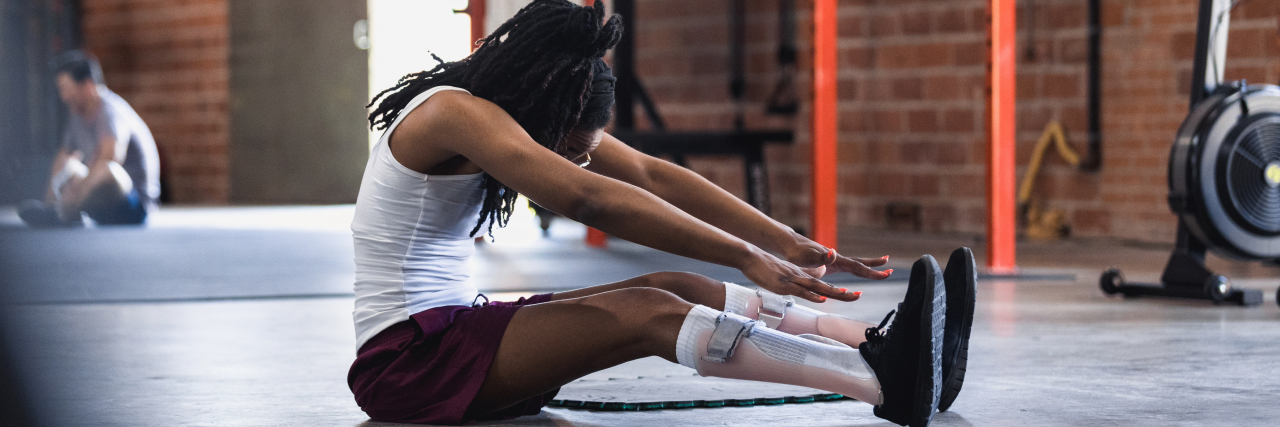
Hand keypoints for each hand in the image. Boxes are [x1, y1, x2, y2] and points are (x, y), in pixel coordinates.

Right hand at [739, 248, 859, 302]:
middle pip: (825, 287)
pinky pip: (800, 289)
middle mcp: (801, 278)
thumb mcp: (785, 274)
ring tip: (848, 294)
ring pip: (816, 287)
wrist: (752, 257)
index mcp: (802, 277)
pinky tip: (821, 297)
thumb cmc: (766, 267)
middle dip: (843, 293)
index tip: (853, 294)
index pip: (824, 285)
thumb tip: (811, 282)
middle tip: (859, 296)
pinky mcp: (784, 284)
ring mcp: (793, 280)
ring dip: (832, 291)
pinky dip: (812, 294)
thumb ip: (798, 278)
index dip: (839, 291)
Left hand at [783, 239, 891, 279]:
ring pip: (856, 265)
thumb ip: (822, 256)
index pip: (857, 266)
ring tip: (882, 268)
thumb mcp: (809, 257)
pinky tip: (860, 270)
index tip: (885, 273)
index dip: (871, 271)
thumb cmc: (798, 253)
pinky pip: (848, 267)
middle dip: (875, 268)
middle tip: (891, 272)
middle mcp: (838, 259)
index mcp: (836, 259)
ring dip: (869, 267)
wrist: (791, 244)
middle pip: (860, 264)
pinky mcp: (830, 263)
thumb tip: (833, 252)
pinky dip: (858, 269)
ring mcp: (835, 260)